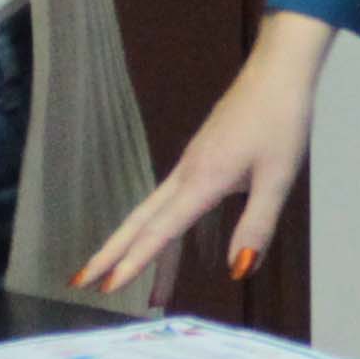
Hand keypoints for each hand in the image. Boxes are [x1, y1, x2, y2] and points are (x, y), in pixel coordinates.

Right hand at [84, 14, 330, 294]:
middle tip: (79, 281)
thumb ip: (256, 226)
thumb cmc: (281, 121)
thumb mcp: (278, 178)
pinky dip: (157, 228)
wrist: (277, 71)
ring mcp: (190, 164)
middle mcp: (186, 173)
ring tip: (122, 280)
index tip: (108, 287)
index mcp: (202, 180)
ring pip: (151, 212)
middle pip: (139, 221)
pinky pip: (168, 201)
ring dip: (133, 245)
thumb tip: (237, 270)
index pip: (160, 230)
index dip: (134, 261)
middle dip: (109, 253)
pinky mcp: (198, 158)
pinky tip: (163, 240)